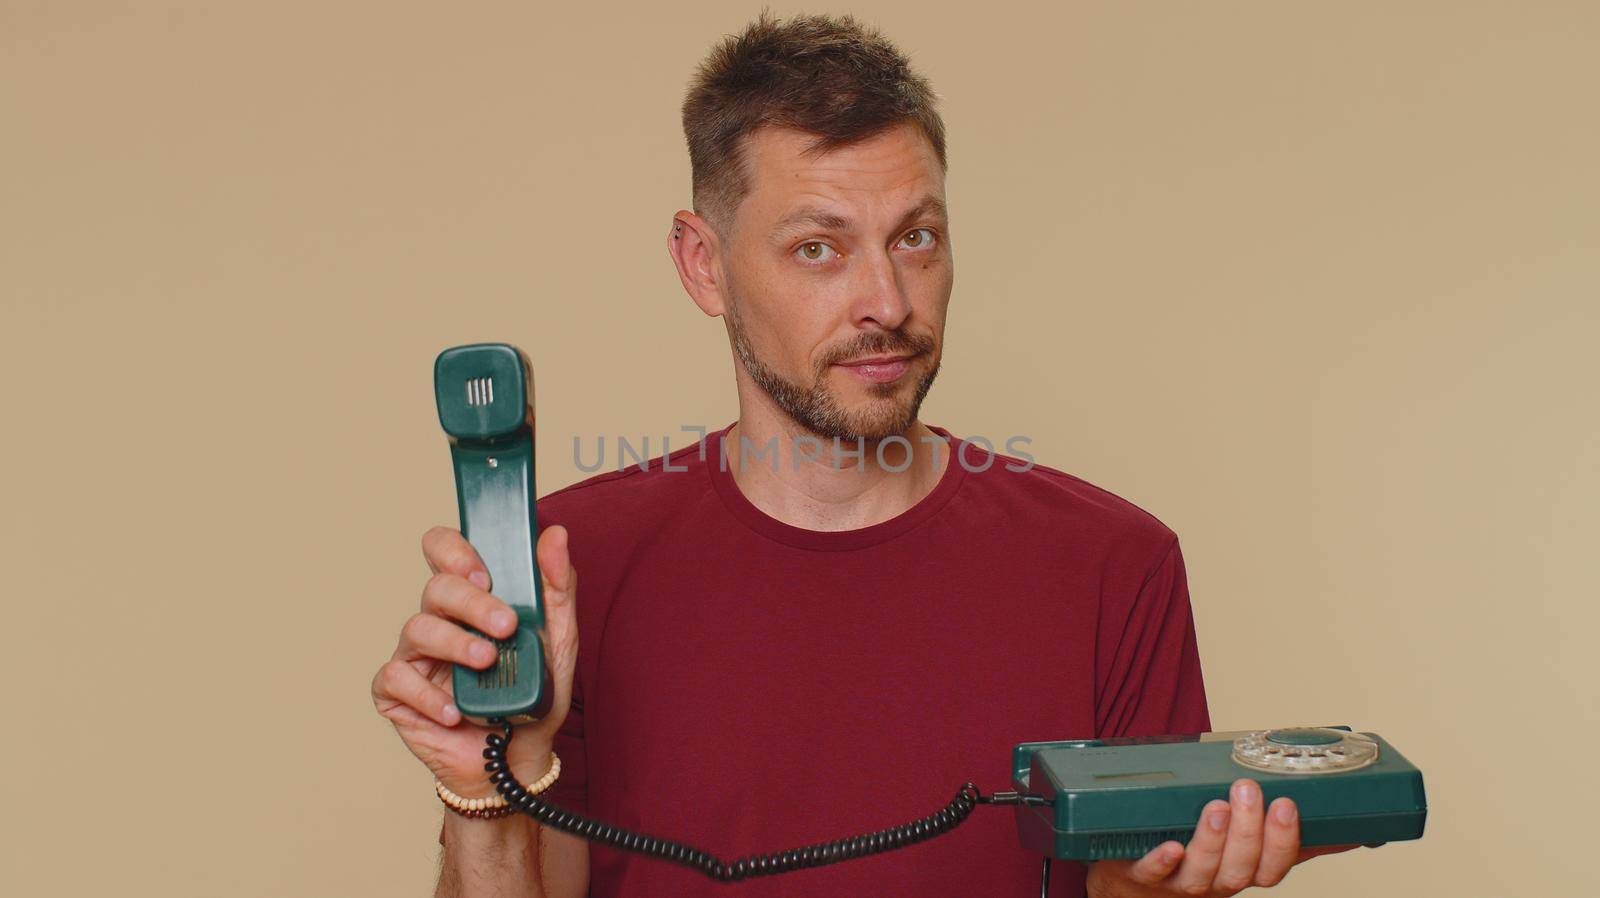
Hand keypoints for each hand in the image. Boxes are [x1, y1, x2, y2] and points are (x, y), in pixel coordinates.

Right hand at [371, 524, 579, 797]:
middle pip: (435, 588)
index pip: (444, 550)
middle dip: (471, 602)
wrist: (519, 760)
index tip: (486, 572)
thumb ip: (557, 587)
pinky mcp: (397, 694)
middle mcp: (438, 620)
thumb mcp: (559, 641)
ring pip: (417, 628)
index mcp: (470, 599)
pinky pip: (396, 680)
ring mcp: (415, 656)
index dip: (455, 550)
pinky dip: (428, 696)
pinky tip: (456, 711)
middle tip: (505, 626)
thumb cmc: (532, 695)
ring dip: (455, 644)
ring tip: (486, 663)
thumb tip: (555, 535)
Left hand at [1085, 779, 1356, 895]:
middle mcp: (1217, 881)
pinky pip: (1154, 872)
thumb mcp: (1248, 845)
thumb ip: (1285, 833)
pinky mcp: (1142, 873)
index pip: (1274, 866)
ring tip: (1216, 806)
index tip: (1286, 803)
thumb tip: (1352, 829)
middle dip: (1249, 831)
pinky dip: (1163, 861)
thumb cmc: (1198, 856)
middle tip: (1248, 790)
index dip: (1283, 840)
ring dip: (1213, 840)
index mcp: (1245, 870)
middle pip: (1241, 868)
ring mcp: (1180, 880)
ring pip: (1202, 870)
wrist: (1137, 881)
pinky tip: (1171, 846)